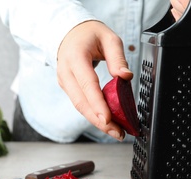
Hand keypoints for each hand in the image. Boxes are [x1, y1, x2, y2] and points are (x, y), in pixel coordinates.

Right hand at [57, 21, 132, 140]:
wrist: (68, 34)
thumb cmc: (89, 34)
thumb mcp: (108, 38)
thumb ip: (117, 58)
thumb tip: (126, 76)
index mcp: (75, 57)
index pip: (87, 84)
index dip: (98, 104)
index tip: (109, 119)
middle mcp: (65, 72)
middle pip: (80, 102)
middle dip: (99, 120)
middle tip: (117, 132)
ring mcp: (64, 82)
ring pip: (79, 106)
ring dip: (97, 121)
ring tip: (116, 131)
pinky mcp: (68, 88)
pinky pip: (80, 103)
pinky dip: (93, 114)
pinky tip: (107, 122)